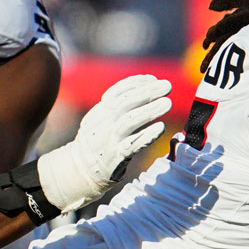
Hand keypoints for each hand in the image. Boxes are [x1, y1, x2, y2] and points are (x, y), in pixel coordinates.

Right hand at [38, 74, 171, 211]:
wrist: (80, 170)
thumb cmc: (99, 141)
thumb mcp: (102, 120)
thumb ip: (119, 107)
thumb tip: (148, 90)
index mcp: (100, 111)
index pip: (117, 92)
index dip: (136, 83)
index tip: (154, 78)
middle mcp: (103, 123)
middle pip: (125, 103)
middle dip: (147, 92)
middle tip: (167, 86)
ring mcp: (109, 139)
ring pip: (129, 121)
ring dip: (150, 111)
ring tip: (168, 103)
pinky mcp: (116, 156)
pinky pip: (133, 144)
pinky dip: (148, 135)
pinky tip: (162, 127)